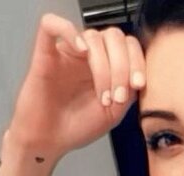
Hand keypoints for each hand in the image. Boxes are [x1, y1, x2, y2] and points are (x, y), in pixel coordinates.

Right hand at [8, 13, 145, 157]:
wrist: (49, 141)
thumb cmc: (77, 127)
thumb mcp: (113, 113)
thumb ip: (128, 92)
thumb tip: (137, 75)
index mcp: (106, 64)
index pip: (127, 44)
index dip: (137, 60)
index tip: (138, 85)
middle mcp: (88, 54)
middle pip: (113, 37)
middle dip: (122, 68)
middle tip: (117, 97)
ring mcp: (67, 51)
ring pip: (92, 36)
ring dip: (103, 67)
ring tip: (102, 96)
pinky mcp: (45, 53)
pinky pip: (51, 25)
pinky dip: (68, 31)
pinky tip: (81, 51)